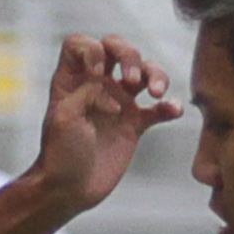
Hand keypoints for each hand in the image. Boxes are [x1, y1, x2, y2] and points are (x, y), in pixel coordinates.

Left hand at [29, 33, 181, 214]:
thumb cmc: (60, 154)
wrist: (70, 189)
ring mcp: (118, 103)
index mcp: (72, 80)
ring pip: (144, 72)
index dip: (92, 49)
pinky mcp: (135, 124)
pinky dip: (169, 106)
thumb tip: (110, 84)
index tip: (96, 74)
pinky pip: (158, 109)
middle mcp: (96, 85)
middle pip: (117, 48)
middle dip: (130, 54)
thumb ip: (86, 91)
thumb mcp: (64, 117)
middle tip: (132, 80)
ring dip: (155, 74)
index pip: (82, 44)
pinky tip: (173, 110)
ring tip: (157, 93)